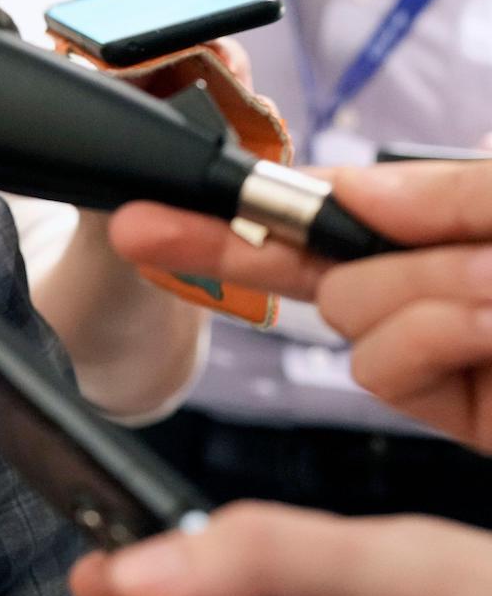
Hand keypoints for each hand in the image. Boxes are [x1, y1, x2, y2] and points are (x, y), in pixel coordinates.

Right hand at [108, 159, 491, 449]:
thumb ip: (452, 189)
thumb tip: (351, 191)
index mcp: (460, 216)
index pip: (339, 200)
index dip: (248, 197)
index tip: (156, 206)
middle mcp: (446, 274)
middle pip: (315, 258)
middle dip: (259, 244)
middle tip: (139, 227)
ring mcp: (444, 344)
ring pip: (346, 312)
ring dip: (416, 293)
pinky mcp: (452, 406)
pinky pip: (380, 366)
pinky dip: (426, 339)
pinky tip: (486, 332)